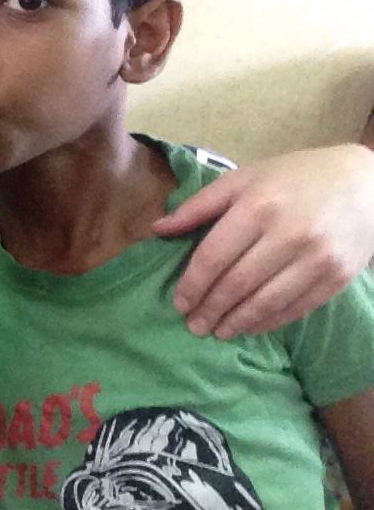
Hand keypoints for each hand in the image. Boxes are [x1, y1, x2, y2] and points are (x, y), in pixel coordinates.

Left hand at [157, 144, 373, 338]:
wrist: (364, 184)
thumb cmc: (292, 178)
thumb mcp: (242, 179)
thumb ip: (198, 206)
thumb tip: (157, 230)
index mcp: (258, 206)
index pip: (214, 257)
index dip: (193, 285)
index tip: (179, 303)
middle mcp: (289, 234)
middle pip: (238, 283)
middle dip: (210, 308)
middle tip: (193, 325)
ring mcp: (317, 258)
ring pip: (267, 301)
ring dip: (237, 322)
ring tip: (217, 331)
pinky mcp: (338, 277)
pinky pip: (296, 307)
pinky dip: (269, 321)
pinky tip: (250, 326)